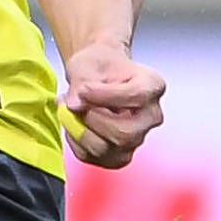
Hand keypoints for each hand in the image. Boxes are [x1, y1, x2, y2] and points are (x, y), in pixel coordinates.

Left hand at [57, 38, 165, 168]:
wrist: (99, 76)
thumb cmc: (99, 67)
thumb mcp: (87, 64)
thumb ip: (81, 83)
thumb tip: (74, 105)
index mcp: (152, 86)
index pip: (135, 97)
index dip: (104, 96)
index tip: (83, 88)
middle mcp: (151, 117)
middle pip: (122, 133)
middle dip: (90, 118)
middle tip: (72, 102)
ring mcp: (136, 139)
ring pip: (103, 148)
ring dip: (77, 128)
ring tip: (68, 109)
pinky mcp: (118, 155)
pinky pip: (90, 156)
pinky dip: (74, 139)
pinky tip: (73, 122)